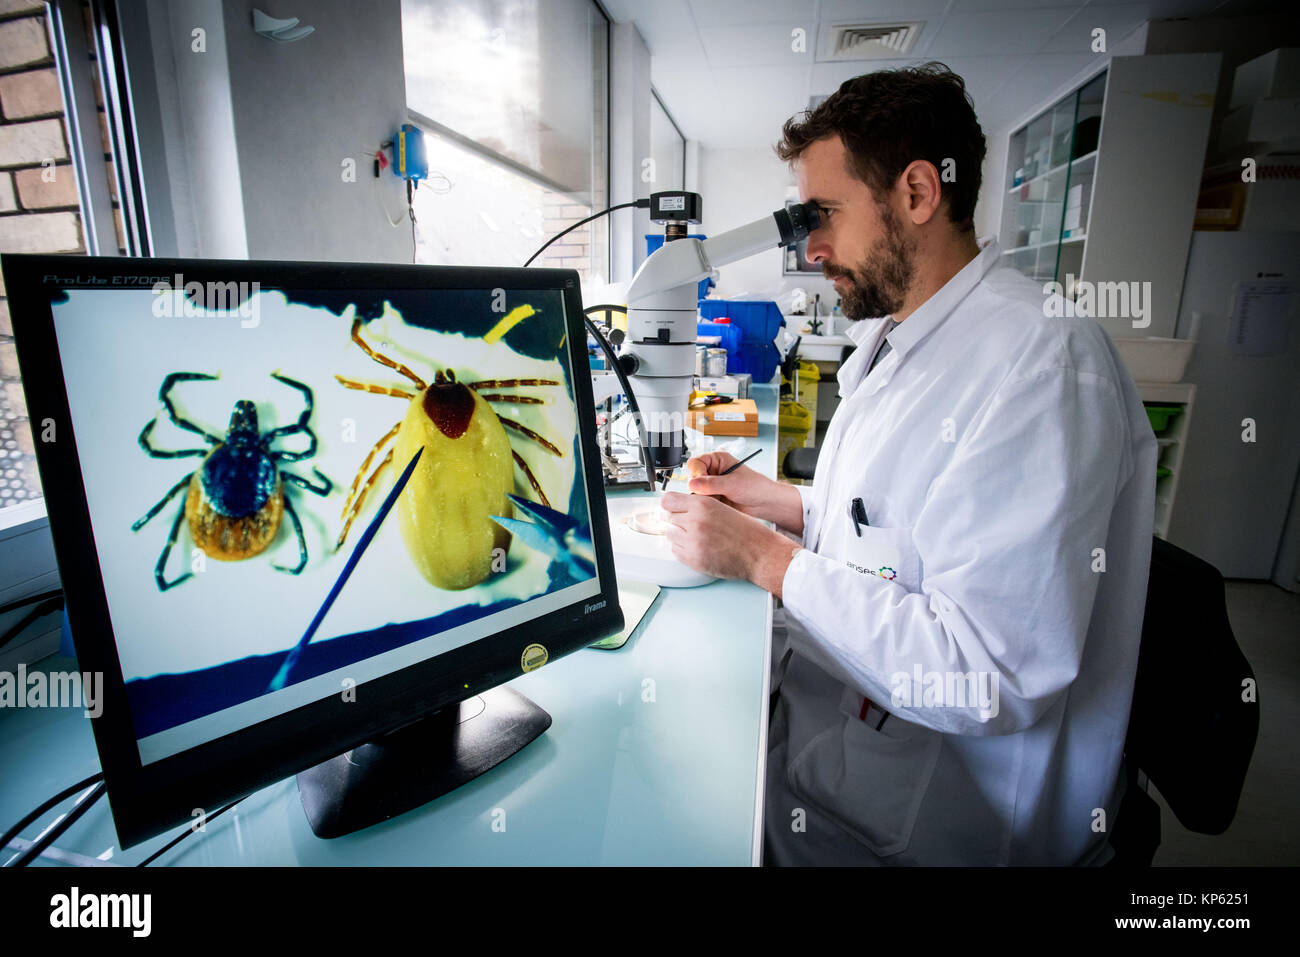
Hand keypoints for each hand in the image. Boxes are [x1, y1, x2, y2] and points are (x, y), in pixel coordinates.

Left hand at [660, 490, 799, 595]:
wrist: (761, 554)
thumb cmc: (748, 532)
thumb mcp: (722, 507)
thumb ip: (700, 506)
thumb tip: (679, 507)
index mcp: (703, 504)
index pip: (668, 500)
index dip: (671, 505)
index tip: (673, 508)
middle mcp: (695, 521)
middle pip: (667, 518)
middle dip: (676, 520)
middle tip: (688, 524)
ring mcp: (693, 542)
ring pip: (670, 535)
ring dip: (679, 535)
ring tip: (696, 537)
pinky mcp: (693, 560)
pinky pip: (675, 551)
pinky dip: (682, 549)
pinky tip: (698, 547)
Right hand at [684, 452, 773, 516]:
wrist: (764, 503)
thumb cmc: (755, 487)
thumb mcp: (733, 484)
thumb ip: (712, 484)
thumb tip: (692, 483)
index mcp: (716, 459)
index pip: (695, 462)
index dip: (696, 473)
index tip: (702, 484)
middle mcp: (712, 470)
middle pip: (692, 478)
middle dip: (700, 488)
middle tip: (712, 494)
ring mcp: (711, 485)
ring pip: (695, 492)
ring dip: (704, 498)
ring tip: (719, 500)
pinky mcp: (712, 497)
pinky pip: (701, 502)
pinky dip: (707, 505)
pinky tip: (719, 505)